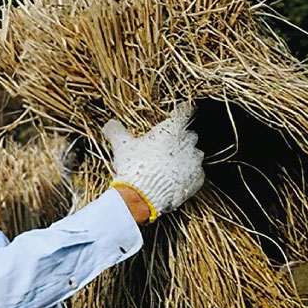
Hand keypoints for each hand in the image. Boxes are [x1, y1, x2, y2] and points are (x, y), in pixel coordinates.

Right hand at [104, 102, 203, 221]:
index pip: (186, 111)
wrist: (142, 197)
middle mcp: (189, 141)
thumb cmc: (133, 167)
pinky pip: (196, 173)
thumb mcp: (121, 146)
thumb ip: (116, 130)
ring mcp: (195, 160)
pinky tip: (173, 179)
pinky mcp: (198, 178)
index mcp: (172, 128)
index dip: (181, 113)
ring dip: (184, 158)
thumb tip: (109, 124)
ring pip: (193, 154)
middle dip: (179, 140)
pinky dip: (187, 175)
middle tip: (163, 150)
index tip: (176, 117)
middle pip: (189, 134)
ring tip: (167, 168)